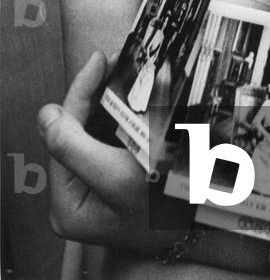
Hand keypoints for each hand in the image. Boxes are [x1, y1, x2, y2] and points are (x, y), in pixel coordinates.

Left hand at [36, 51, 161, 248]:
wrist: (211, 221)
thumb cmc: (168, 207)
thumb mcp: (120, 177)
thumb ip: (74, 146)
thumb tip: (46, 113)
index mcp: (68, 203)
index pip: (64, 136)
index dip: (81, 93)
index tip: (99, 59)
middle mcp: (76, 197)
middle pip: (77, 131)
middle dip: (94, 93)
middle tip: (113, 59)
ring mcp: (96, 187)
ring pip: (93, 129)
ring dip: (105, 97)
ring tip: (121, 69)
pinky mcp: (116, 179)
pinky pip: (110, 136)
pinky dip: (119, 112)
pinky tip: (130, 91)